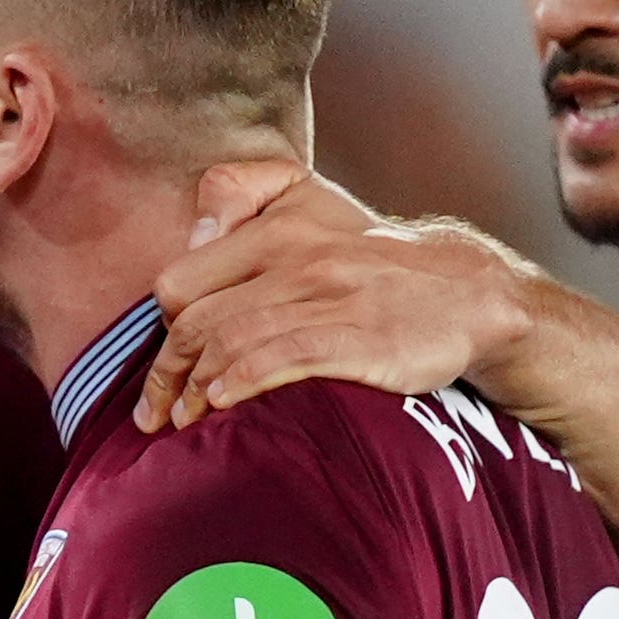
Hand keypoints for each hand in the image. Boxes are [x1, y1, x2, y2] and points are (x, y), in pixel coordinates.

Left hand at [138, 167, 516, 434]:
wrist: (464, 290)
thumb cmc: (372, 257)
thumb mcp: (311, 201)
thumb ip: (245, 196)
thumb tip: (192, 233)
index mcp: (277, 225)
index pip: (184, 279)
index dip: (162, 328)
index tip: (164, 364)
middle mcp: (297, 256)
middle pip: (198, 318)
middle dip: (165, 372)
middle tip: (154, 413)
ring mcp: (329, 298)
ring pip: (232, 341)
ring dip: (194, 389)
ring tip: (182, 421)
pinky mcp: (358, 338)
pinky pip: (282, 358)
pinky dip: (241, 382)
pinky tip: (221, 404)